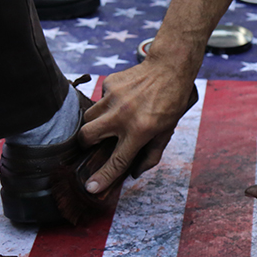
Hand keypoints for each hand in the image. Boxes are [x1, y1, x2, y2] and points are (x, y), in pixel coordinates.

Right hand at [77, 59, 196, 192]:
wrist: (169, 68)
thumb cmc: (171, 102)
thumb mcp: (167, 131)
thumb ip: (151, 154)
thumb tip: (135, 173)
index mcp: (139, 131)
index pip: (117, 161)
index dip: (103, 177)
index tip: (90, 187)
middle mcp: (122, 115)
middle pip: (86, 136)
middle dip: (85, 144)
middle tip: (94, 144)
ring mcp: (113, 98)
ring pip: (88, 117)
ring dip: (94, 124)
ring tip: (110, 121)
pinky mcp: (110, 84)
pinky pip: (99, 99)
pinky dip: (106, 105)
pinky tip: (121, 100)